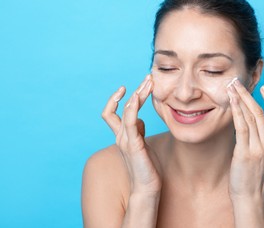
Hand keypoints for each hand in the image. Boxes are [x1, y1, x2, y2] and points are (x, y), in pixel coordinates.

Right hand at [102, 75, 161, 195]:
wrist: (146, 188)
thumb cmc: (146, 167)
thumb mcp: (142, 143)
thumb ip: (138, 131)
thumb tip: (140, 119)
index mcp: (122, 135)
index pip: (112, 113)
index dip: (116, 99)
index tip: (129, 88)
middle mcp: (120, 135)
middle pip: (121, 107)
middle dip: (135, 90)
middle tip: (148, 78)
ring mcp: (125, 139)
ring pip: (126, 110)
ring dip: (138, 94)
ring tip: (149, 83)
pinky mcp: (133, 144)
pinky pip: (129, 122)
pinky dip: (132, 107)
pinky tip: (138, 97)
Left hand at [227, 79, 263, 199]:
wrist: (250, 196)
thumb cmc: (261, 177)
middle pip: (261, 113)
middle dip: (248, 95)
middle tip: (238, 81)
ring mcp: (258, 148)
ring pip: (250, 117)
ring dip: (240, 100)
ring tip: (231, 87)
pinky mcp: (244, 152)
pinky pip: (241, 127)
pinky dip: (236, 112)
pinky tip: (231, 101)